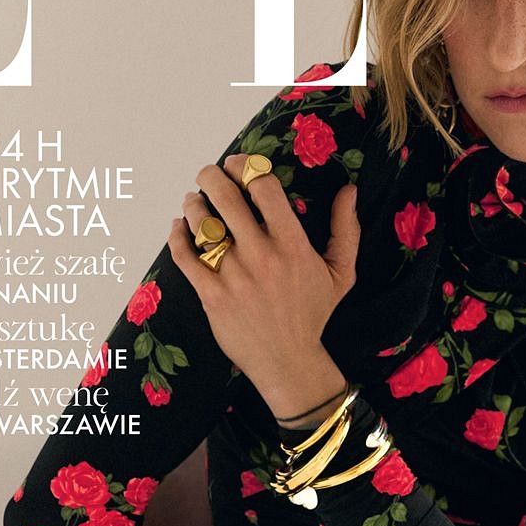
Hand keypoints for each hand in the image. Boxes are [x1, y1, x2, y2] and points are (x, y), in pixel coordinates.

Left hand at [167, 154, 358, 400]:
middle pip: (226, 197)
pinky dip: (177, 236)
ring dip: (193, 204)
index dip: (247, 166)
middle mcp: (262, 256)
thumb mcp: (340, 273)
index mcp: (292, 245)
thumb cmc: (313, 314)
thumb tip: (348, 191)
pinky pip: (185, 257)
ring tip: (193, 201)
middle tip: (209, 173)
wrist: (288, 361)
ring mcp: (234, 276)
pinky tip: (179, 227)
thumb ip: (346, 230)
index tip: (239, 163)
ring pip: (202, 224)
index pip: (264, 188)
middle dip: (212, 175)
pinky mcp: (212, 296)